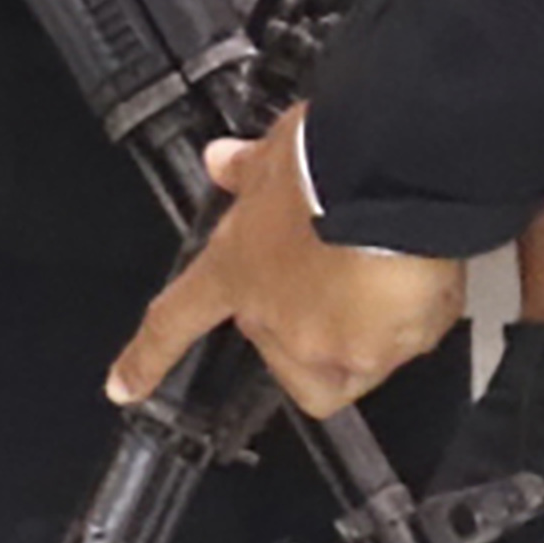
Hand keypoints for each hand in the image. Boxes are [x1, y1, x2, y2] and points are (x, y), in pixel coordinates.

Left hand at [117, 107, 470, 421]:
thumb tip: (223, 160)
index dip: (147, 358)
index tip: (123, 388)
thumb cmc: (333, 162)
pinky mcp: (383, 355)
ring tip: (386, 271)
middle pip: (281, 347)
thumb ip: (248, 170)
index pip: (175, 319)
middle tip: (338, 271)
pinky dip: (409, 321)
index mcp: (235, 270)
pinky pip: (398, 349)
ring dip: (361, 326)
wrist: (395, 179)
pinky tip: (420, 281)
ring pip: (344, 359)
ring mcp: (329, 347)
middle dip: (306, 317)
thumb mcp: (276, 154)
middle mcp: (276, 322)